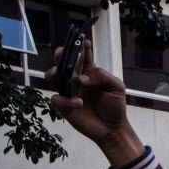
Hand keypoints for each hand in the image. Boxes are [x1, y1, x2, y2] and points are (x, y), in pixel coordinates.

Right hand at [45, 40, 140, 161]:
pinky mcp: (65, 106)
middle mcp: (77, 79)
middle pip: (62, 61)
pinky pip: (58, 98)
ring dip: (54, 73)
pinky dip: (66, 99)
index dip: (81, 46)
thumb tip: (81, 78)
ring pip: (53, 76)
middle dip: (60, 54)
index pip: (83, 55)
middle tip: (62, 54)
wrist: (113, 128)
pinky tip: (79, 103)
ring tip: (63, 76)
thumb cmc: (115, 106)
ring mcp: (69, 91)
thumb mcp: (116, 87)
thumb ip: (101, 76)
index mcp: (90, 72)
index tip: (83, 40)